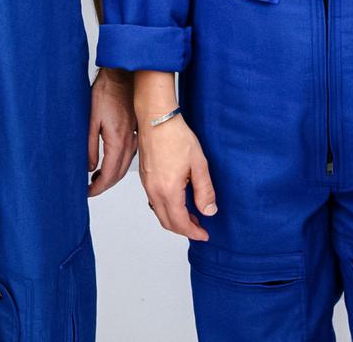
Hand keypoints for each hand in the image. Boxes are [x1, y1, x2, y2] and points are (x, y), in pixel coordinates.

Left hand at [87, 68, 137, 195]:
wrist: (122, 77)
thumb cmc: (106, 92)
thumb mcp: (91, 120)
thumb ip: (90, 145)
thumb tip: (90, 167)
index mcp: (117, 140)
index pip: (109, 174)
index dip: (97, 187)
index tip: (87, 192)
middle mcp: (129, 142)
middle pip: (118, 174)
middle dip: (104, 185)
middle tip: (90, 190)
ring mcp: (134, 138)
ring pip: (124, 166)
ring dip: (111, 177)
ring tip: (96, 180)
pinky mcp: (135, 133)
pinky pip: (128, 156)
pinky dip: (118, 165)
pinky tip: (109, 164)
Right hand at [136, 114, 216, 241]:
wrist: (156, 118)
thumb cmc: (176, 136)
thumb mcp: (199, 164)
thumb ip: (204, 190)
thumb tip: (208, 211)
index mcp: (168, 190)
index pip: (180, 223)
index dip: (193, 232)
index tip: (204, 235)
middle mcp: (154, 190)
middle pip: (167, 222)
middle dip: (184, 229)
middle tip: (200, 228)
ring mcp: (147, 184)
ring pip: (159, 212)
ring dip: (174, 219)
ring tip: (191, 215)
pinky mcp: (144, 177)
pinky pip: (154, 201)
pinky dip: (166, 208)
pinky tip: (178, 200)